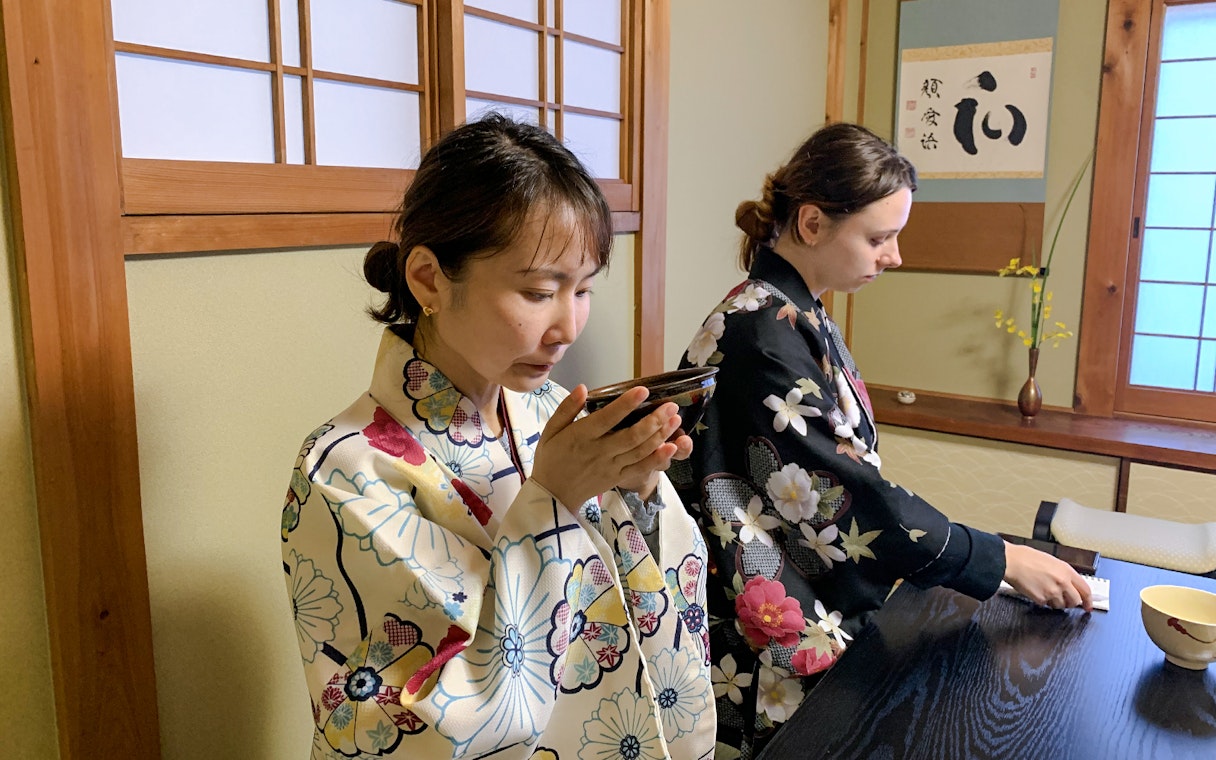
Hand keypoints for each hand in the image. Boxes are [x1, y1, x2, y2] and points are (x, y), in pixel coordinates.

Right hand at [530, 385, 682, 510]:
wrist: (553, 495)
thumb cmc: (551, 458)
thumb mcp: (550, 430)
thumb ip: (566, 408)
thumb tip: (582, 388)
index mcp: (582, 436)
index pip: (607, 418)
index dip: (626, 404)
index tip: (644, 390)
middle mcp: (599, 451)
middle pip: (632, 436)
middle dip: (654, 420)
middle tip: (671, 405)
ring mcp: (611, 466)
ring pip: (640, 451)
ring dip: (660, 435)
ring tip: (676, 419)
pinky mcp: (617, 477)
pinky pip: (640, 468)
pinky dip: (657, 459)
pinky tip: (671, 448)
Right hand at [1003, 542, 1093, 611]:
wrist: (1011, 561)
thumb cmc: (1026, 557)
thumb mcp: (1051, 561)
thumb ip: (1063, 573)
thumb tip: (1069, 585)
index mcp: (1067, 571)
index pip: (1085, 590)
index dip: (1089, 600)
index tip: (1089, 605)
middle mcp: (1062, 582)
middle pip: (1075, 601)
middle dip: (1070, 602)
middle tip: (1064, 599)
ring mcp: (1052, 592)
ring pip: (1060, 605)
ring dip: (1055, 602)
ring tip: (1045, 591)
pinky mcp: (1041, 599)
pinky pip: (1046, 605)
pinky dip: (1042, 601)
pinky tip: (1036, 590)